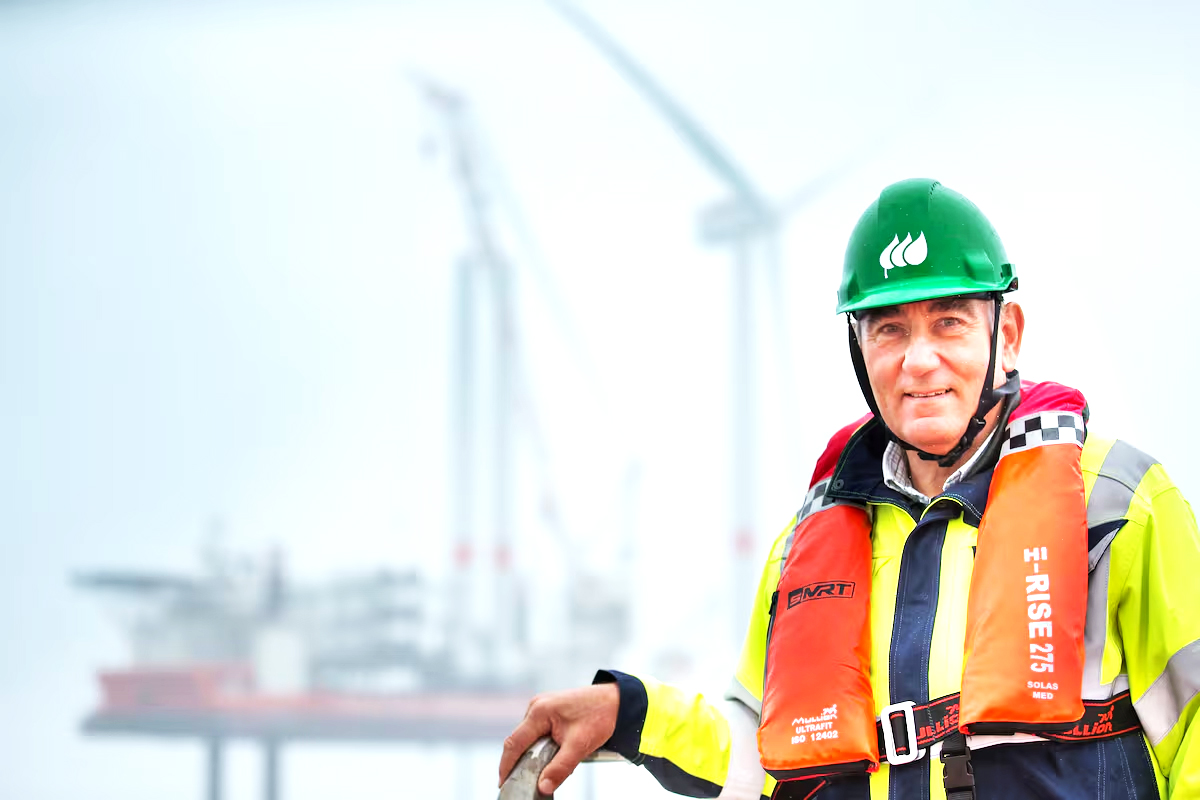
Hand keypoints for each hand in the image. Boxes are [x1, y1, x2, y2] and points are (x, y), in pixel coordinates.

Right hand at [498, 682, 619, 794]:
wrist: (616, 701)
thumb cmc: (599, 717)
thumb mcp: (579, 746)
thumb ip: (560, 768)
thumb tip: (543, 787)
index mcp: (539, 711)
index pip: (514, 742)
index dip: (506, 765)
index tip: (504, 783)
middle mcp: (536, 706)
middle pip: (519, 740)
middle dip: (520, 762)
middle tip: (523, 782)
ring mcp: (542, 706)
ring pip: (529, 737)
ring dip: (533, 754)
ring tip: (541, 770)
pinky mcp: (549, 710)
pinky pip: (538, 731)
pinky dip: (541, 746)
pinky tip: (551, 755)